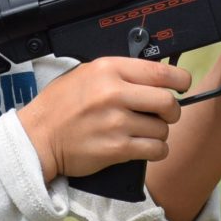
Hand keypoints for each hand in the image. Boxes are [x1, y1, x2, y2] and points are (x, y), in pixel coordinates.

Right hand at [17, 56, 192, 184]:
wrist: (38, 138)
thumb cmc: (60, 106)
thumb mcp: (86, 74)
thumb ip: (119, 73)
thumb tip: (154, 75)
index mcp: (108, 70)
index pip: (160, 71)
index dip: (180, 79)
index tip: (182, 84)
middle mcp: (114, 94)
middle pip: (167, 102)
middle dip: (172, 110)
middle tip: (165, 113)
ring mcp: (116, 122)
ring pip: (163, 129)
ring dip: (160, 132)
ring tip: (144, 132)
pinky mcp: (117, 148)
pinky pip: (155, 149)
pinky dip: (156, 150)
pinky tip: (144, 146)